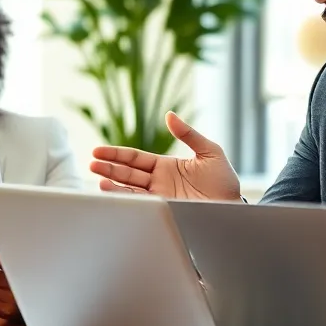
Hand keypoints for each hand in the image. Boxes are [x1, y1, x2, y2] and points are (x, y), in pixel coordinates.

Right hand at [90, 111, 240, 199]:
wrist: (233, 208)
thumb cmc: (224, 181)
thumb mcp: (209, 152)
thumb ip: (188, 134)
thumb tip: (170, 115)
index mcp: (166, 165)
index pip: (135, 158)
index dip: (117, 154)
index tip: (98, 151)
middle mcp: (158, 181)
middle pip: (127, 172)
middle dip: (108, 167)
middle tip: (92, 163)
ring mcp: (158, 197)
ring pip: (129, 188)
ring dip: (112, 182)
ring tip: (97, 176)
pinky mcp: (162, 210)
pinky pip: (139, 203)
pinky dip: (123, 197)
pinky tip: (111, 191)